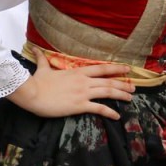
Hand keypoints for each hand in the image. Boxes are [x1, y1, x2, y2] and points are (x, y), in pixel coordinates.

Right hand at [6, 47, 133, 119]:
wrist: (31, 93)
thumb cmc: (37, 82)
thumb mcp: (43, 68)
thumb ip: (43, 59)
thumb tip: (36, 50)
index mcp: (78, 72)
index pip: (102, 69)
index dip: (117, 68)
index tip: (128, 69)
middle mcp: (84, 81)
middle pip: (109, 81)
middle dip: (123, 84)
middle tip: (134, 88)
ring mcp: (83, 93)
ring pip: (108, 93)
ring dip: (121, 95)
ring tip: (130, 98)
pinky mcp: (79, 105)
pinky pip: (99, 108)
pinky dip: (110, 112)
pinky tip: (117, 116)